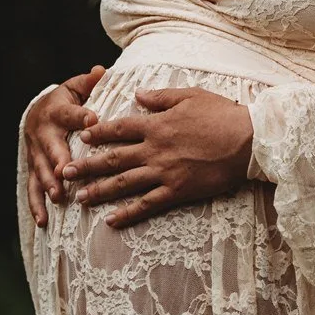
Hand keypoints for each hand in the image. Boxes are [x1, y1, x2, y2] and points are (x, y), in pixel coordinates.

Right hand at [23, 66, 107, 228]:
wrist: (36, 113)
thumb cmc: (65, 102)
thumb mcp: (75, 88)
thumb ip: (88, 82)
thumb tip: (101, 70)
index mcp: (58, 110)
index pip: (71, 112)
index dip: (81, 116)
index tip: (93, 119)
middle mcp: (44, 133)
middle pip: (51, 146)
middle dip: (58, 158)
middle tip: (67, 171)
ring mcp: (37, 153)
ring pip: (41, 170)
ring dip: (48, 184)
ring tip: (57, 197)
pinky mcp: (34, 169)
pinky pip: (33, 188)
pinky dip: (36, 204)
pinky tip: (42, 220)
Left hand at [70, 86, 254, 228]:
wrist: (247, 140)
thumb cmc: (221, 114)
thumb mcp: (190, 95)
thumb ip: (160, 97)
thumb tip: (137, 94)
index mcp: (157, 124)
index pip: (119, 128)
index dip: (98, 133)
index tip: (81, 137)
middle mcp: (155, 149)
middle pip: (114, 159)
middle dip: (87, 166)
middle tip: (66, 173)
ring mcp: (164, 172)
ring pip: (124, 184)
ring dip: (99, 191)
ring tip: (80, 198)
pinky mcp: (176, 191)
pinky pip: (146, 205)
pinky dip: (128, 214)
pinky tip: (111, 220)